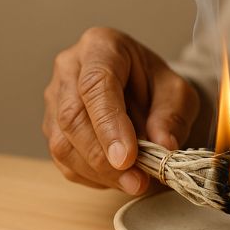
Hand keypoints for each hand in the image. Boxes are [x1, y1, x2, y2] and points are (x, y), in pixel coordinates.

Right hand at [42, 27, 199, 194]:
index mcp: (100, 47)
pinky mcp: (52, 126)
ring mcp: (54, 98)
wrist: (141, 86)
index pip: (96, 85)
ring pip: (62, 143)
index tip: (127, 157)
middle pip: (73, 117)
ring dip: (98, 172)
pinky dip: (92, 176)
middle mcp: (69, 68)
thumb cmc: (155, 83)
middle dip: (104, 157)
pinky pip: (63, 159)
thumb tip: (162, 146)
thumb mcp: (177, 91)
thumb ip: (172, 115)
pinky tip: (118, 179)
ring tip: (134, 183)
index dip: (109, 124)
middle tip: (137, 180)